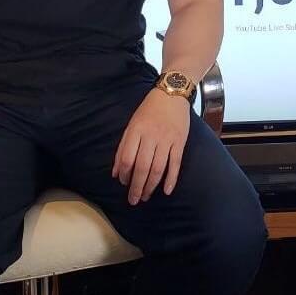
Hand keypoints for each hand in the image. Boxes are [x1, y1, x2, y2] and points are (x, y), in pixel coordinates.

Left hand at [112, 89, 190, 204]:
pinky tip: (167, 190)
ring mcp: (166, 139)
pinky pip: (175, 163)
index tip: (123, 183)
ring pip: (158, 168)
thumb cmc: (149, 110)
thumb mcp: (132, 124)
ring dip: (151, 186)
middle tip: (133, 200)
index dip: (123, 174)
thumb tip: (115, 172)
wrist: (172, 94)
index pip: (127, 158)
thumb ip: (123, 147)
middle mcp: (151, 136)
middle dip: (136, 187)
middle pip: (142, 167)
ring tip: (146, 196)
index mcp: (136, 131)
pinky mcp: (179, 142)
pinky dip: (171, 178)